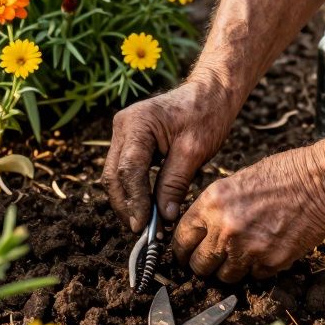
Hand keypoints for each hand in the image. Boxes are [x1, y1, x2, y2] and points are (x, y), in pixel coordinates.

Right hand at [105, 79, 237, 232]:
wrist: (211, 92)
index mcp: (137, 123)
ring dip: (128, 201)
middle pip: (113, 176)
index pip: (128, 170)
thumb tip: (163, 216)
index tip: (144, 226)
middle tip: (144, 231)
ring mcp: (123, 132)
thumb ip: (174, 183)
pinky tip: (148, 208)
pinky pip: (125, 170)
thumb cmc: (206, 114)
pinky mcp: (129, 140)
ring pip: (115, 176)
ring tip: (148, 225)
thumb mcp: (194, 151)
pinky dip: (134, 191)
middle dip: (127, 206)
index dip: (134, 202)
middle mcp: (123, 125)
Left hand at [173, 146, 324, 281]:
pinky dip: (256, 268)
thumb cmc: (283, 175)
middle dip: (203, 264)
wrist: (321, 183)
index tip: (186, 252)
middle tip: (211, 260)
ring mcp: (248, 250)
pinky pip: (253, 276)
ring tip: (241, 254)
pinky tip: (265, 250)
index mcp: (211, 204)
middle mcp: (225, 229)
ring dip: (229, 269)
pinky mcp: (271, 263)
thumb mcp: (235, 182)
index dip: (183, 248)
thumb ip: (214, 208)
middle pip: (199, 265)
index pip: (181, 238)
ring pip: (225, 276)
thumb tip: (201, 230)